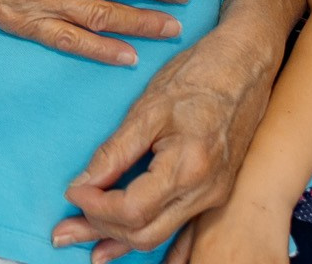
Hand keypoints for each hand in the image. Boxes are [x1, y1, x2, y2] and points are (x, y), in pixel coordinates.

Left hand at [50, 24, 281, 257]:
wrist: (246, 65)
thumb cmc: (198, 76)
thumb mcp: (148, 108)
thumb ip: (114, 151)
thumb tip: (82, 185)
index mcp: (188, 168)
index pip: (131, 210)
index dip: (94, 207)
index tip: (71, 191)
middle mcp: (206, 192)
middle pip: (145, 234)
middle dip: (100, 230)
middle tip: (64, 228)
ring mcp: (215, 196)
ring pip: (160, 236)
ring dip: (119, 239)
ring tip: (83, 241)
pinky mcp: (215, 193)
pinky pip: (179, 230)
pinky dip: (150, 240)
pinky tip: (124, 248)